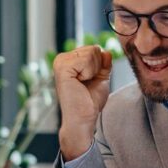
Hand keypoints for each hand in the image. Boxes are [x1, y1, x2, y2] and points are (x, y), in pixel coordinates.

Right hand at [54, 46, 112, 160]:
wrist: (83, 118)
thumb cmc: (90, 102)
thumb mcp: (101, 78)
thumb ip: (104, 64)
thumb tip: (107, 51)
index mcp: (69, 60)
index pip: (94, 49)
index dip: (99, 66)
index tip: (89, 81)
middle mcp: (62, 59)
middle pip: (94, 48)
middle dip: (97, 67)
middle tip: (86, 83)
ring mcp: (60, 62)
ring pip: (92, 52)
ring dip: (93, 71)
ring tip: (82, 84)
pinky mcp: (62, 68)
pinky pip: (87, 59)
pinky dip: (89, 72)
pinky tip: (79, 83)